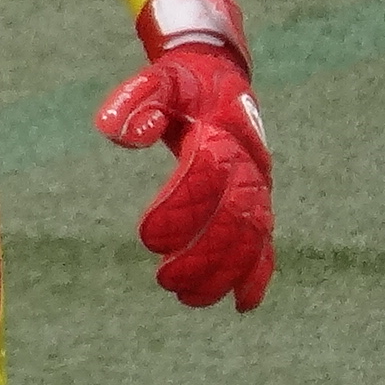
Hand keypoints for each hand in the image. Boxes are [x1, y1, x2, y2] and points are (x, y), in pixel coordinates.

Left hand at [94, 0, 274, 312]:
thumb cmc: (183, 83)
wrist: (221, 79)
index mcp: (224, 129)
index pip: (210, 172)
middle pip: (238, 213)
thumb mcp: (156, 79)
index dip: (183, 206)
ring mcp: (259, 184)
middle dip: (205, 252)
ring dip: (225, 271)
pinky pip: (266, 241)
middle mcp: (249, 160)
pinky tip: (242, 304)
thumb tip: (118, 133)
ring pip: (253, 234)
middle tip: (164, 279)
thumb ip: (134, 99)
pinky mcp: (259, 201)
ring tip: (188, 297)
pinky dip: (258, 274)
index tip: (147, 237)